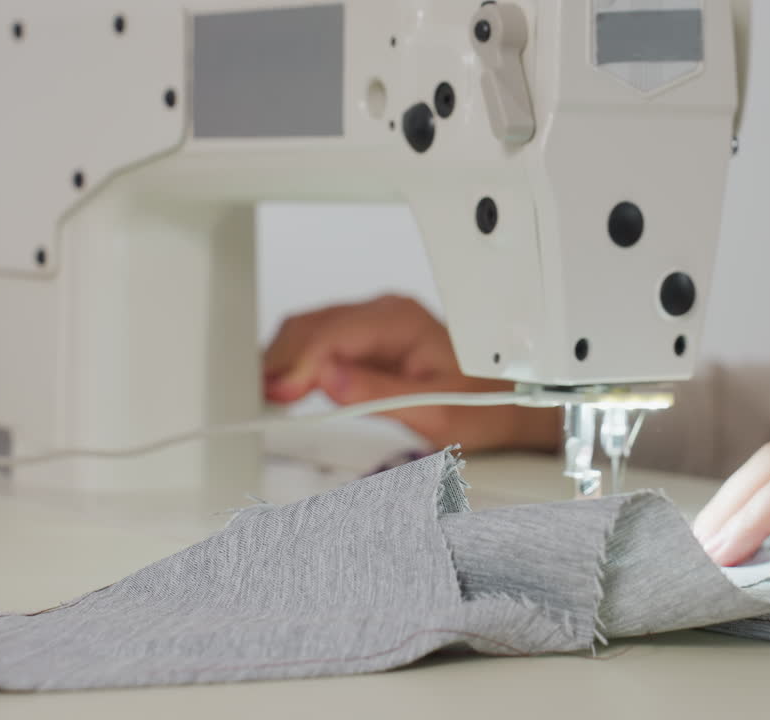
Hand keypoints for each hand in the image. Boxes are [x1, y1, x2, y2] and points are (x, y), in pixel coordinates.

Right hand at [262, 294, 560, 452]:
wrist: (510, 404)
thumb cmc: (482, 406)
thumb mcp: (436, 414)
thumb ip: (379, 395)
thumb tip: (329, 380)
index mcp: (402, 321)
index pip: (334, 332)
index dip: (299, 360)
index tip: (278, 391)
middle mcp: (383, 313)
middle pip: (313, 326)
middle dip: (282, 361)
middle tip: (259, 400)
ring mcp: (372, 323)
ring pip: (309, 330)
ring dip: (285, 361)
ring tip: (265, 399)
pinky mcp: (364, 339)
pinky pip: (318, 341)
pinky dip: (296, 362)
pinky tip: (285, 387)